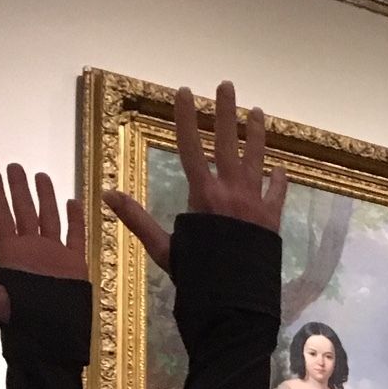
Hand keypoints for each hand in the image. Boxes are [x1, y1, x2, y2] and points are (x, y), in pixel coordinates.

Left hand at [0, 164, 88, 324]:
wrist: (50, 339)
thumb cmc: (17, 323)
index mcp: (9, 253)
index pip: (0, 214)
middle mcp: (30, 249)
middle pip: (23, 210)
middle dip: (18, 187)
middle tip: (14, 165)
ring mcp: (53, 255)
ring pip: (49, 217)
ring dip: (45, 196)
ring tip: (40, 175)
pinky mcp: (75, 263)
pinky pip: (75, 236)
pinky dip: (75, 218)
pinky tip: (71, 201)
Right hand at [102, 81, 288, 274]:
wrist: (237, 302)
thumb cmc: (197, 277)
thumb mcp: (163, 249)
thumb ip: (137, 218)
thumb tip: (106, 193)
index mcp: (203, 196)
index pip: (190, 146)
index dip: (186, 118)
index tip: (184, 92)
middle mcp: (231, 193)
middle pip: (227, 143)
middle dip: (225, 112)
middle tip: (226, 86)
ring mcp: (255, 205)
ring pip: (256, 161)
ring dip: (257, 135)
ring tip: (258, 112)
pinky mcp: (272, 220)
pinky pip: (277, 194)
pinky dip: (279, 180)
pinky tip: (281, 168)